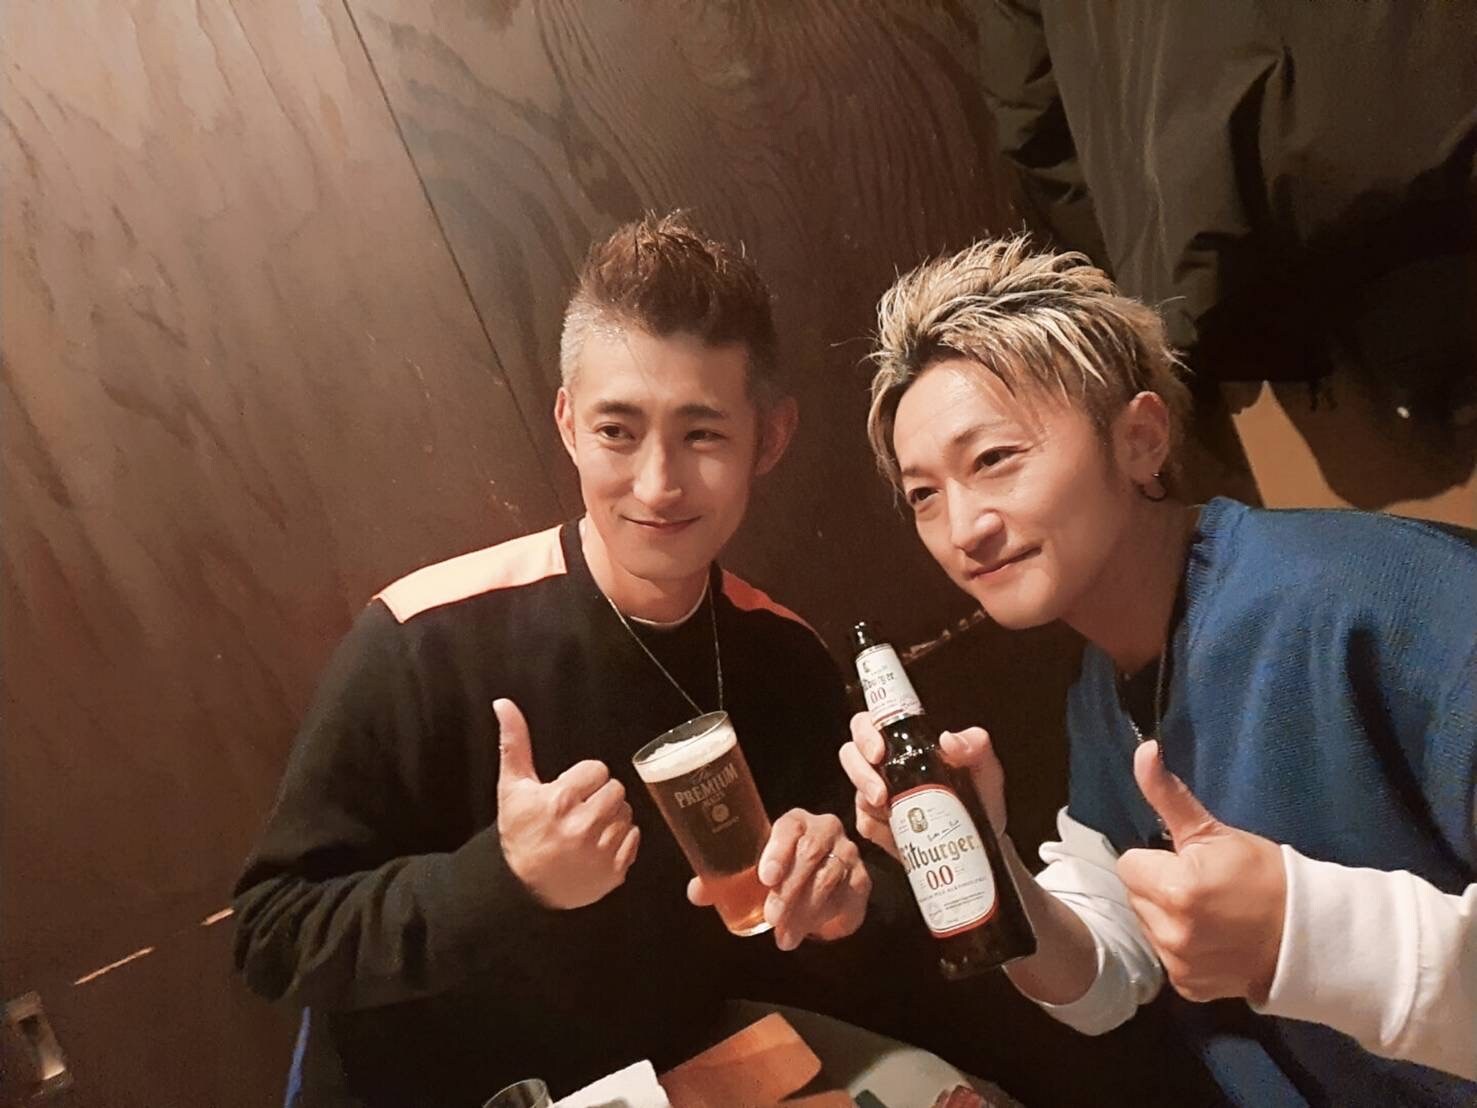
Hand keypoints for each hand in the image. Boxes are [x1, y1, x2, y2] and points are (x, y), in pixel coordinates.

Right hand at [495, 698, 639, 909]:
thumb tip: (503, 703)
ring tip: (588, 827)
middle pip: (616, 789)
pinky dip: (621, 840)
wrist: (522, 887)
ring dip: (612, 817)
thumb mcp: (512, 787)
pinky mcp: (614, 871)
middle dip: (600, 796)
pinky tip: (598, 845)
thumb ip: (514, 742)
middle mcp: (583, 826)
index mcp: (560, 800)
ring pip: (627, 813)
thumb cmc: (519, 833)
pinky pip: (635, 838)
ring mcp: (600, 851)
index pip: (598, 770)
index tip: (570, 792)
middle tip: (581, 809)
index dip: (584, 779)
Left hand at [688, 810, 869, 950]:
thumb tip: (697, 892)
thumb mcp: (755, 871)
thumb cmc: (783, 870)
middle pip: (811, 852)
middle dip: (789, 888)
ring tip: (784, 935)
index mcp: (796, 821)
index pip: (789, 826)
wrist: (825, 886)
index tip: (764, 878)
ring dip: (804, 910)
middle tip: (771, 917)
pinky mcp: (861, 880)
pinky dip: (824, 917)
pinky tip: (808, 931)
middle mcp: (825, 830)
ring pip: (828, 878)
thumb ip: (725, 879)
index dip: (777, 850)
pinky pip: (845, 896)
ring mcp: (847, 854)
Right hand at [838, 711, 1007, 861]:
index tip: (878, 752)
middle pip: (850, 755)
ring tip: (890, 813)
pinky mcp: (878, 824)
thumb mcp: (984, 766)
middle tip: (880, 794)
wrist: (983, 837)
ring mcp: (877, 795)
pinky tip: (894, 832)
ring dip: (868, 803)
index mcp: (906, 742)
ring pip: (855, 792)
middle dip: (859, 774)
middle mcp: (886, 764)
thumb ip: (974, 745)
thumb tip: (949, 740)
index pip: (869, 724)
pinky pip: (865, 824)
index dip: (865, 734)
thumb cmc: (980, 793)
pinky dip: (878, 829)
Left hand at [1116, 741, 1285, 1002]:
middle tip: (1202, 887)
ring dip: (1167, 918)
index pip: (1129, 865)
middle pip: (1135, 896)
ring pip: (1148, 927)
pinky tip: (1213, 941)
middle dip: (1159, 887)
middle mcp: (1169, 931)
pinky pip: (1167, 958)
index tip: (1189, 863)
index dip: (1157, 861)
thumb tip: (1143, 750)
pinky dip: (1183, 950)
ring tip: (1209, 914)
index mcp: (1171, 888)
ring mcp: (1178, 963)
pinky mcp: (1188, 987)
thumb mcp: (1215, 832)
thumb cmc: (1262, 875)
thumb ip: (1169, 795)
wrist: (1309, 935)